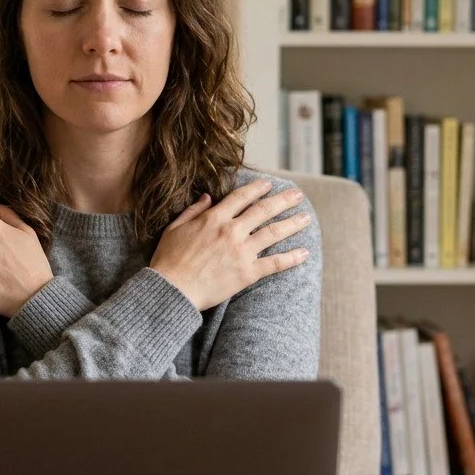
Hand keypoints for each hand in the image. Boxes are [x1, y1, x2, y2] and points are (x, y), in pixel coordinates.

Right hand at [149, 179, 311, 310]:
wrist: (172, 289)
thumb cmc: (168, 260)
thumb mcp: (174, 228)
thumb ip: (193, 211)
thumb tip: (206, 197)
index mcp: (214, 218)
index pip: (241, 197)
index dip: (257, 189)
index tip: (269, 184)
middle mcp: (231, 231)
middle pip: (263, 210)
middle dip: (283, 200)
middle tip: (298, 195)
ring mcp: (241, 251)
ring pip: (273, 233)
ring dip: (292, 223)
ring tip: (306, 218)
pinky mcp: (247, 273)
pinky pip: (275, 263)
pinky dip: (291, 258)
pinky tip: (304, 253)